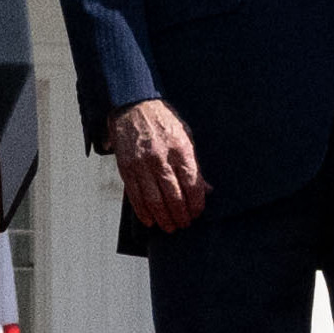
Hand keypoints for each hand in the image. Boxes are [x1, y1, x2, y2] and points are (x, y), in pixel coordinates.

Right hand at [111, 98, 210, 232]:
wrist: (132, 105)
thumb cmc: (163, 120)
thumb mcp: (185, 135)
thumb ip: (195, 163)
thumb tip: (207, 189)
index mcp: (180, 148)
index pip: (191, 183)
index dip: (195, 203)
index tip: (197, 212)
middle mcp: (161, 157)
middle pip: (173, 195)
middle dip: (181, 215)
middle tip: (184, 224)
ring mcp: (142, 164)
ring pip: (154, 200)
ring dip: (163, 218)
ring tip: (170, 227)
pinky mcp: (126, 168)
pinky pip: (135, 195)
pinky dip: (143, 211)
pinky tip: (150, 220)